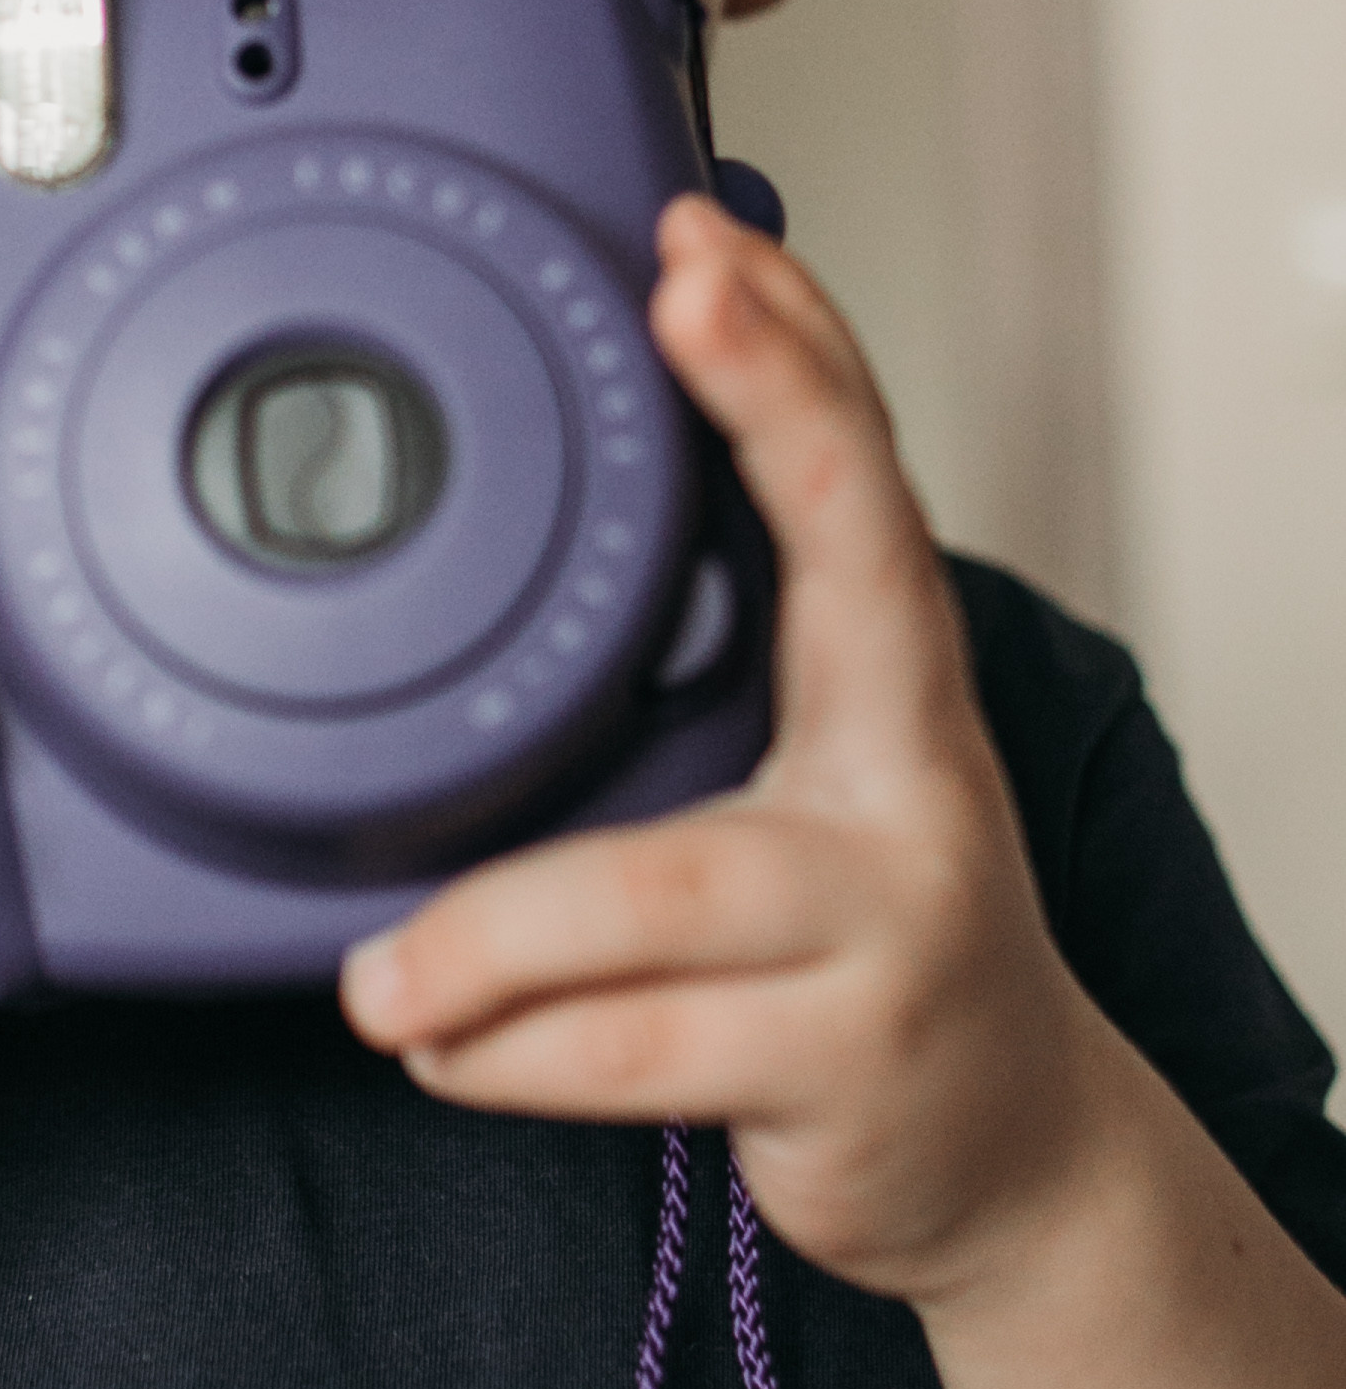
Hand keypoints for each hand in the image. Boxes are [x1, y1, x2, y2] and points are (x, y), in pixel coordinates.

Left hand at [341, 195, 1111, 1308]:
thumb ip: (720, 648)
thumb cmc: (866, 922)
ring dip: (493, 928)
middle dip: (758, 446)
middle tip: (667, 310)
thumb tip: (554, 484)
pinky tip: (441, 1047)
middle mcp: (912, 788)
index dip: (794, 356)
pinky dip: (507, 1050)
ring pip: (666, 892)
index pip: (859, 488)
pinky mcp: (841, 1078)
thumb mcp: (821, 769)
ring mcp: (886, 936)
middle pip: (841, 599)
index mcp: (894, 693)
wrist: (1008, 1145)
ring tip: (381, 972)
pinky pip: (634, 1050)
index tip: (703, 243)